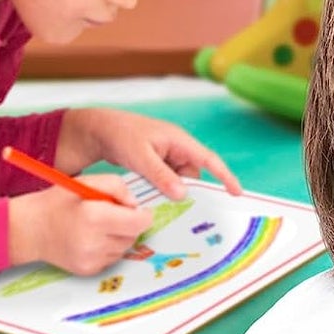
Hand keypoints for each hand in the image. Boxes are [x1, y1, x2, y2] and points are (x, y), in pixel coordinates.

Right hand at [8, 181, 152, 274]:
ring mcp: (91, 259)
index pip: (140, 222)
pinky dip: (107, 248)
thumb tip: (136, 205)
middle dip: (128, 224)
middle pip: (134, 235)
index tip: (135, 210)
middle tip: (109, 216)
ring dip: (118, 237)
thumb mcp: (86, 182)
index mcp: (94, 216)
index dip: (142, 215)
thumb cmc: (58, 203)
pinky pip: (112, 258)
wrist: (29, 229)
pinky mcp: (89, 269)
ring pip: (124, 248)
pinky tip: (90, 240)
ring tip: (96, 227)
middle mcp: (94, 241)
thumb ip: (117, 187)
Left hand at [58, 107, 241, 200]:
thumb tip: (183, 195)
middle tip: (172, 204)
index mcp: (179, 141)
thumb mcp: (139, 156)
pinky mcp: (158, 164)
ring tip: (152, 195)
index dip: (225, 176)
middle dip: (185, 190)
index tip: (236, 193)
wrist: (97, 129)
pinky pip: (168, 181)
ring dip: (169, 190)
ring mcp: (168, 156)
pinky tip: (149, 194)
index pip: (209, 160)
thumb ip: (161, 176)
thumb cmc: (119, 135)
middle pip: (192, 176)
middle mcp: (177, 148)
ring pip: (179, 181)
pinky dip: (161, 189)